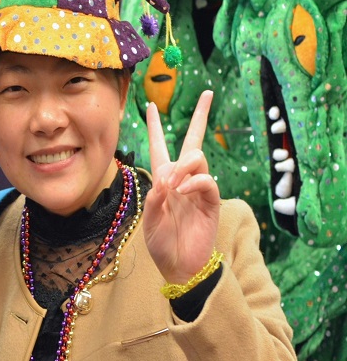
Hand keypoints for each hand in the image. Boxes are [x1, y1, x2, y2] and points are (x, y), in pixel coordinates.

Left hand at [143, 90, 219, 283]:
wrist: (180, 266)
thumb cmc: (161, 244)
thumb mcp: (149, 221)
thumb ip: (154, 200)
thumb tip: (164, 180)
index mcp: (163, 180)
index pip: (160, 146)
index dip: (156, 127)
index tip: (151, 105)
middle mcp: (182, 179)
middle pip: (193, 141)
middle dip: (200, 116)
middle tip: (208, 93)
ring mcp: (198, 189)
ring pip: (198, 158)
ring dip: (184, 165)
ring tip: (172, 184)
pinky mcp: (211, 201)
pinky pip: (207, 181)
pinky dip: (194, 181)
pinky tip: (182, 190)